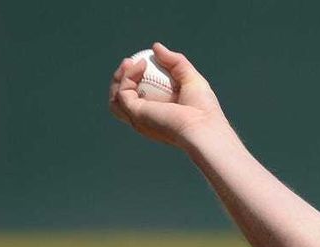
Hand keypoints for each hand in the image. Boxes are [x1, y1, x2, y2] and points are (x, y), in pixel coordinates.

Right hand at [108, 42, 229, 148]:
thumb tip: (155, 47)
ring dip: (120, 78)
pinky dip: (128, 76)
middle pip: (121, 99)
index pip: (138, 98)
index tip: (142, 62)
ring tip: (130, 63)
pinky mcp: (136, 115)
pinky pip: (122, 93)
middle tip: (130, 62)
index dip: (134, 80)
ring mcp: (139, 118)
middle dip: (121, 78)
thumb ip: (175, 62)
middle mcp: (146, 119)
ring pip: (115, 98)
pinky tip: (141, 66)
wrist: (204, 126)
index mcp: (158, 113)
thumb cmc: (204, 109)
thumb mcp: (190, 78)